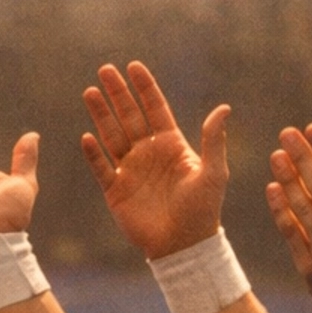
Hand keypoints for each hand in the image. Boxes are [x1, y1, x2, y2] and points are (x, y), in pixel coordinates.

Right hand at [81, 61, 229, 259]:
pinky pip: (101, 167)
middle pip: (129, 116)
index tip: (133, 66)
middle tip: (106, 69)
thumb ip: (214, 140)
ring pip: (111, 135)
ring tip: (90, 92)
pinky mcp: (115, 190)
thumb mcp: (214, 173)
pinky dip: (93, 153)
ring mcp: (130, 170)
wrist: (184, 246)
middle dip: (117, 93)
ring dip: (101, 114)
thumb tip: (224, 108)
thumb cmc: (204, 210)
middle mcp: (148, 152)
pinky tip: (86, 136)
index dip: (144, 87)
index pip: (155, 109)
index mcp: (171, 144)